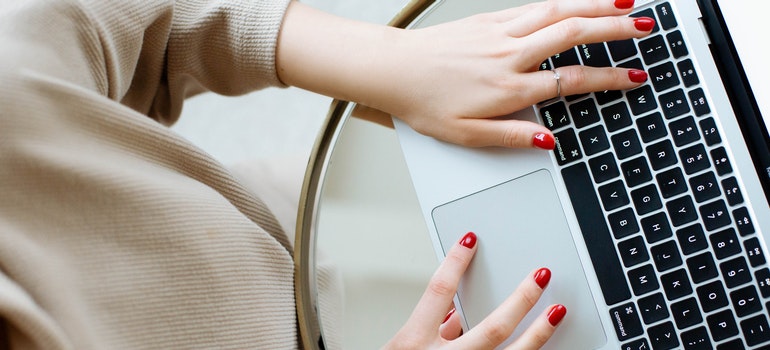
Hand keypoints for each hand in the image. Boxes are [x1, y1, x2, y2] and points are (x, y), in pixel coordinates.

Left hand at [277, 0, 651, 148]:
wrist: (391, 71)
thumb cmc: (423, 103)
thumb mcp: (464, 136)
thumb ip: (510, 137)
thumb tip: (547, 140)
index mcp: (508, 89)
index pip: (570, 82)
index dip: (608, 79)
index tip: (634, 77)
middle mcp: (509, 55)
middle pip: (572, 35)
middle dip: (615, 30)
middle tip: (646, 28)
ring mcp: (499, 33)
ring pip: (556, 12)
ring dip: (594, 7)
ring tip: (625, 5)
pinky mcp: (487, 19)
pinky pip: (532, 6)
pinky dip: (561, 2)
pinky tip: (575, 2)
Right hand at [383, 232, 564, 348]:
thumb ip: (432, 328)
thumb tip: (457, 311)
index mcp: (414, 343)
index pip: (438, 292)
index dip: (455, 261)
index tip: (471, 239)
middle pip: (491, 327)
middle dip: (521, 299)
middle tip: (541, 276)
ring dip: (538, 333)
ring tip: (556, 311)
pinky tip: (549, 347)